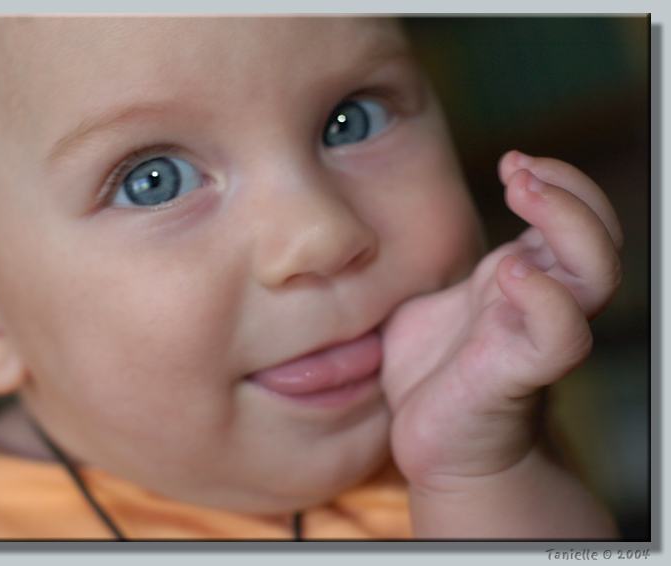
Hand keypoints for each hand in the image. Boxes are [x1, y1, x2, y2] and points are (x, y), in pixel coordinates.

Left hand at [381, 150, 622, 490]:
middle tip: (519, 171)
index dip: (558, 181)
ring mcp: (535, 336)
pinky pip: (560, 336)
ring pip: (596, 276)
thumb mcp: (422, 303)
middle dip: (570, 192)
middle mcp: (540, 303)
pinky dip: (544, 297)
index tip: (512, 160)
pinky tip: (509, 273)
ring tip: (523, 192)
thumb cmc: (431, 374)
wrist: (437, 446)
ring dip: (568, 224)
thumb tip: (382, 231)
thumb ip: (423, 270)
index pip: (573, 219)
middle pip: (598, 238)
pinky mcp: (518, 375)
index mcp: (522, 280)